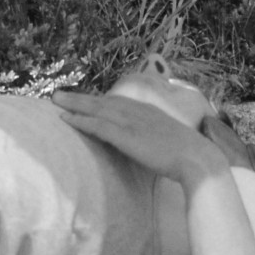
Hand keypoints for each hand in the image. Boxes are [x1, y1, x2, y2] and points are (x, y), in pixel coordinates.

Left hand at [51, 90, 226, 184]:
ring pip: (98, 109)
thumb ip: (159, 139)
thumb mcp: (173, 141)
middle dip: (81, 98)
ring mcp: (133, 122)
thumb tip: (154, 146)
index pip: (120, 103)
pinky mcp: (127, 135)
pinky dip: (82, 121)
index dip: (100, 102)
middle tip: (59, 95)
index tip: (84, 101)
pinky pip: (99, 125)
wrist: (198, 159)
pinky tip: (66, 119)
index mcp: (152, 112)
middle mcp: (140, 112)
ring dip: (75, 104)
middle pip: (105, 102)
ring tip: (56, 101)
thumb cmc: (190, 155)